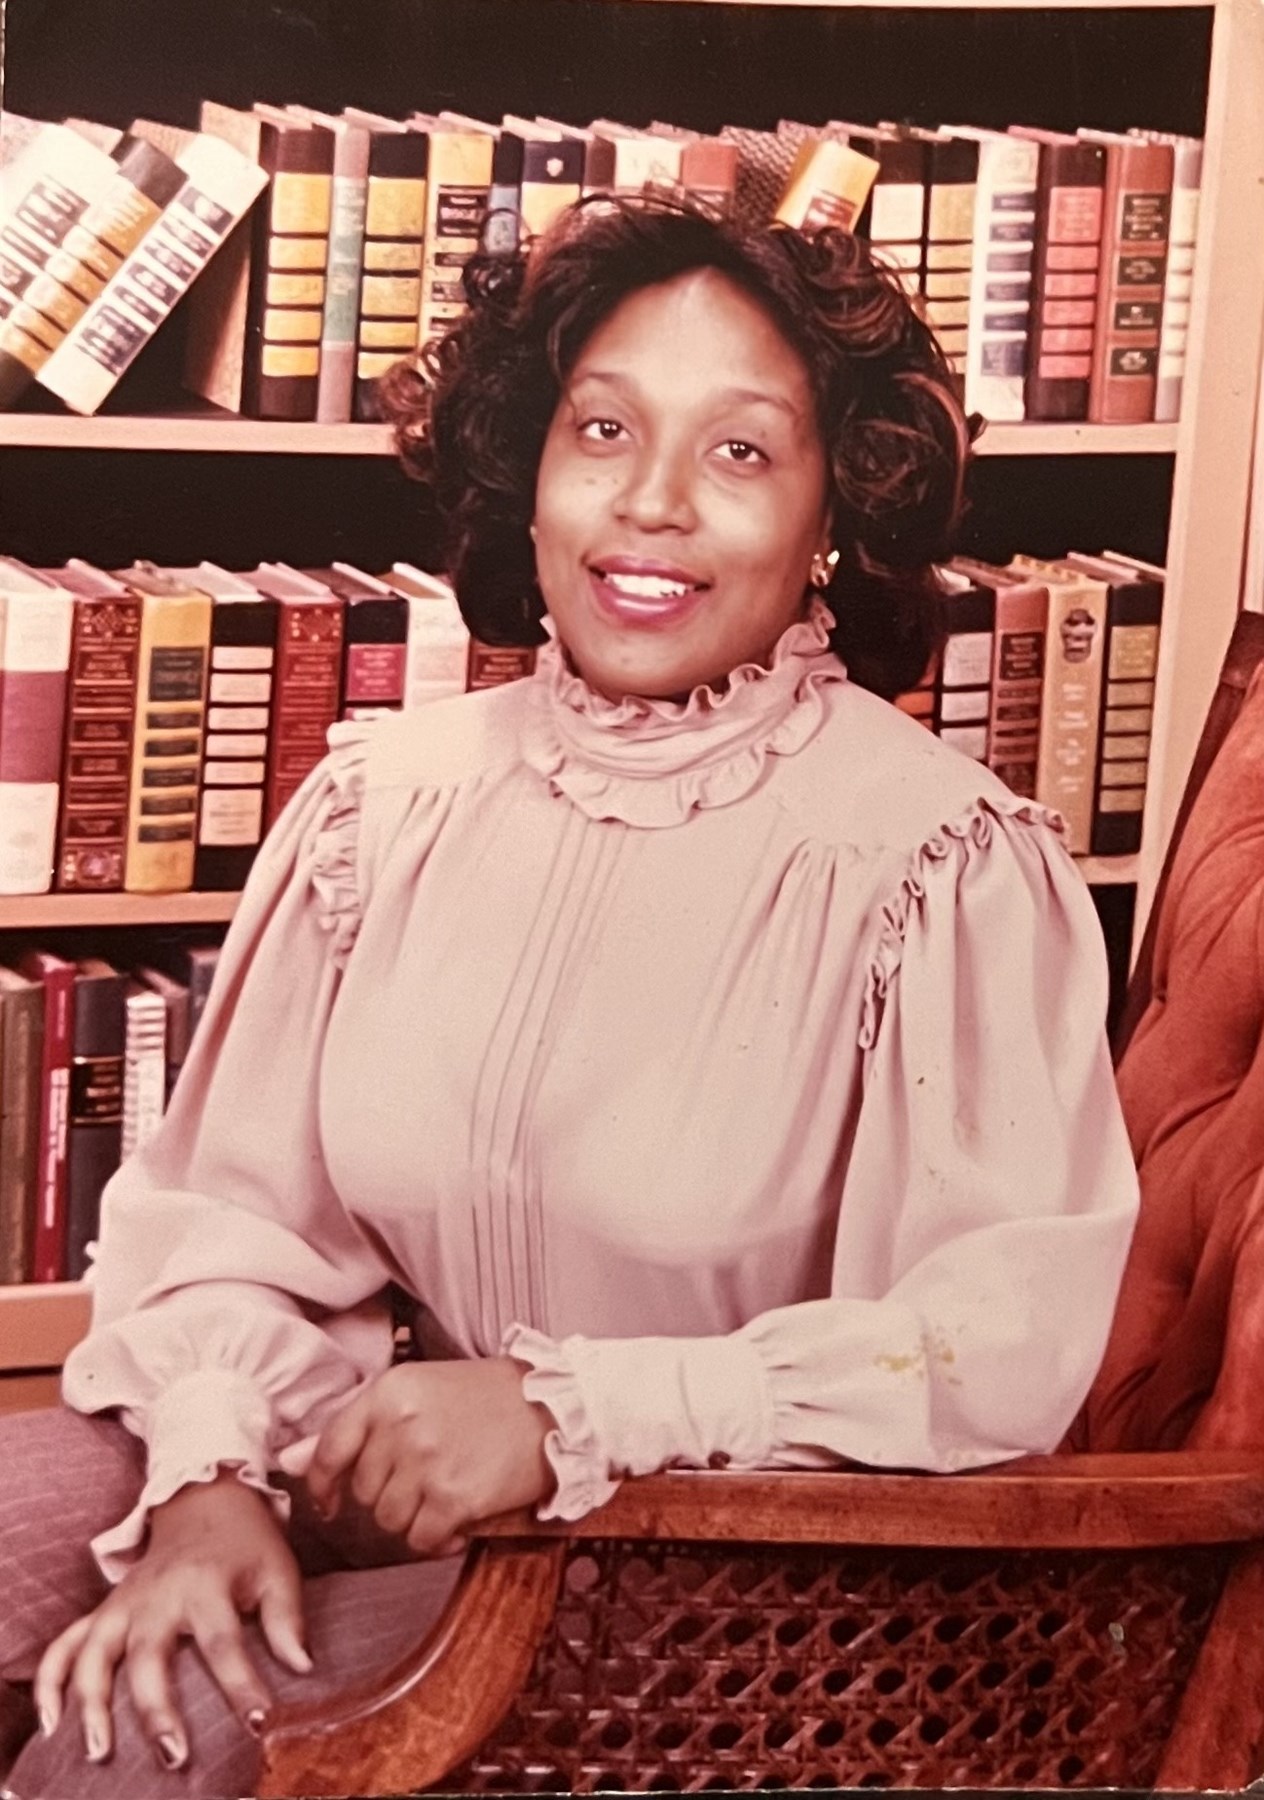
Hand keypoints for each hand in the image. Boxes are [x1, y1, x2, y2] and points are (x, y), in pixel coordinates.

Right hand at [34, 1471, 309, 1772]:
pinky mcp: (103, 1611)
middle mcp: (157, 1596)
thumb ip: (287, 1618)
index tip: (258, 1722)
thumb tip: (303, 1669)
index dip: (241, 1683)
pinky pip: (65, 1646)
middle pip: (150, 1655)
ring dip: (92, 1703)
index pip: (223, 1641)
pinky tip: (53, 1724)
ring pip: (96, 1654)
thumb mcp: (277, 1568)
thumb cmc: (246, 1544)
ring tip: (100, 1751)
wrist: (203, 1499)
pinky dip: (51, 1682)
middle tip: (174, 1755)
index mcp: (205, 1584)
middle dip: (158, 1709)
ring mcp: (123, 1604)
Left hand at [304, 1356, 553, 1553]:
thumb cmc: (486, 1397)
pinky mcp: (454, 1498)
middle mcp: (402, 1425)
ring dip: (414, 1517)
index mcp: (389, 1391)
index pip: (329, 1448)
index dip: (323, 1483)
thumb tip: (286, 1461)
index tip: (330, 1500)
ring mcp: (427, 1462)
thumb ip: (355, 1426)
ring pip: (389, 1520)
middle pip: (364, 1490)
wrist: (556, 1406)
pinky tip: (458, 1519)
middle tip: (427, 1478)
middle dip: (388, 1493)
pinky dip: (437, 1538)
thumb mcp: (419, 1391)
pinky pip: (421, 1539)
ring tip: (446, 1493)